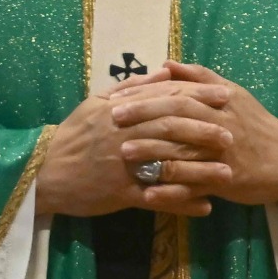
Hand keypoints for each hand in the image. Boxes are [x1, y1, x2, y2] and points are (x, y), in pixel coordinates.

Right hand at [35, 70, 232, 217]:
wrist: (46, 170)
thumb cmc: (74, 135)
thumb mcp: (95, 103)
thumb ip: (131, 87)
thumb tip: (164, 72)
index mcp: (118, 110)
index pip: (162, 98)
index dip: (196, 96)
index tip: (223, 95)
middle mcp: (122, 134)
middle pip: (169, 128)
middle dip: (203, 129)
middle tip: (231, 133)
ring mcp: (122, 165)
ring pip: (167, 164)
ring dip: (200, 169)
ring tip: (228, 172)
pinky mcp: (121, 193)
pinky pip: (157, 199)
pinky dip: (182, 203)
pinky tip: (204, 206)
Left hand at [110, 61, 277, 210]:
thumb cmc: (252, 123)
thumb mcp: (232, 93)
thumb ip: (198, 77)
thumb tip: (165, 63)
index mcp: (216, 100)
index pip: (175, 92)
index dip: (144, 94)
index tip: (116, 97)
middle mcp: (218, 124)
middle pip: (176, 117)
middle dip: (142, 117)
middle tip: (113, 120)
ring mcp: (221, 154)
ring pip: (182, 151)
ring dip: (151, 152)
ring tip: (123, 153)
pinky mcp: (224, 181)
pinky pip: (193, 185)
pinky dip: (170, 190)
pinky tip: (147, 191)